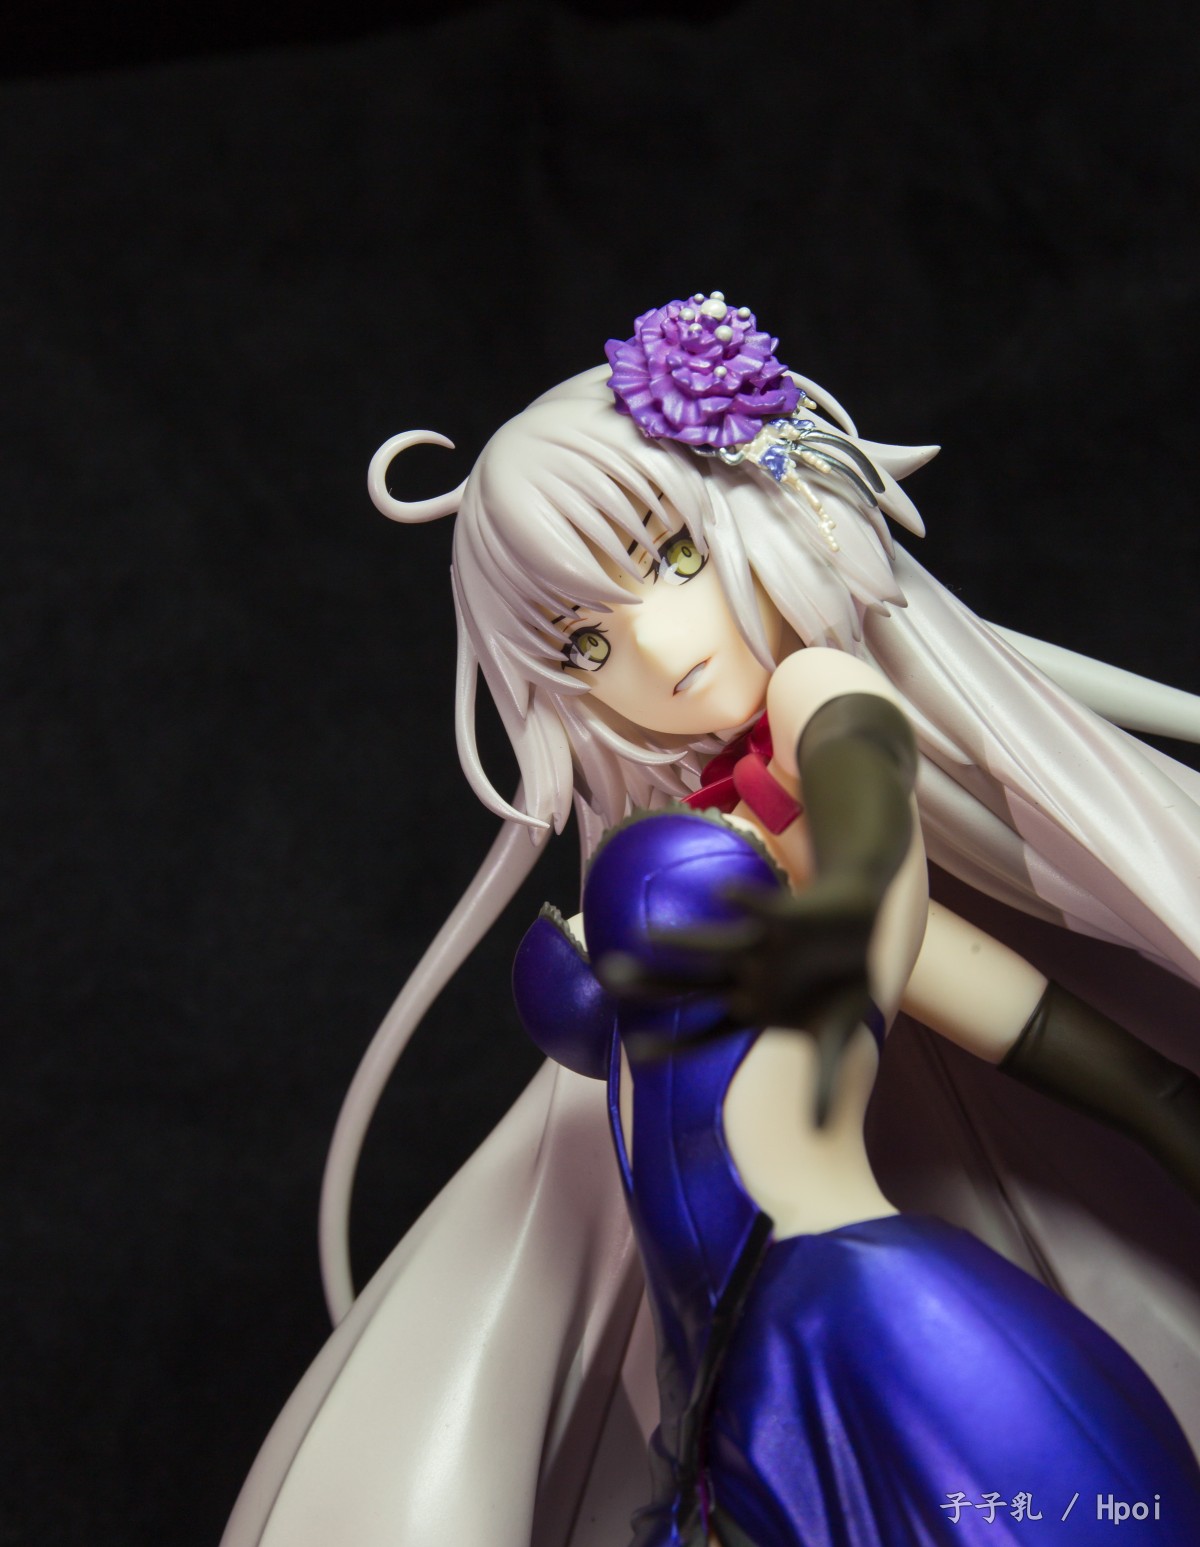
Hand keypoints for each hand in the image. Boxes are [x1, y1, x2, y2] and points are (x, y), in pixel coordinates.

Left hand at [597, 871, 880, 1125]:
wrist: (865, 931)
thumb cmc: (843, 986)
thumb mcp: (836, 1034)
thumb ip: (822, 1077)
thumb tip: (819, 1131)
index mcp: (752, 1012)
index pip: (702, 1034)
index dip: (672, 1043)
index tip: (636, 1051)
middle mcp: (746, 979)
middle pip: (690, 985)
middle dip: (651, 983)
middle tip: (607, 977)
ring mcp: (760, 948)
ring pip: (713, 946)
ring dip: (683, 942)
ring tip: (648, 935)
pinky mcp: (784, 918)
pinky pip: (761, 909)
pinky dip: (745, 901)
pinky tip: (724, 892)